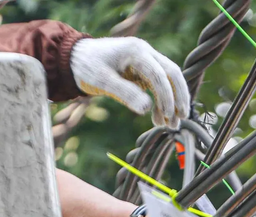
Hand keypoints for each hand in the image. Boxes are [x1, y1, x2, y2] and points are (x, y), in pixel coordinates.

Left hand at [70, 37, 189, 128]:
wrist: (75, 59)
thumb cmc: (86, 67)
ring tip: (170, 125)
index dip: (167, 97)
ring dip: (172, 102)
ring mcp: (147, 60)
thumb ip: (124, 93)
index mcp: (136, 51)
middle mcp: (146, 52)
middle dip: (178, 98)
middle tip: (180, 120)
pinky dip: (161, 102)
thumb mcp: (102, 81)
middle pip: (172, 74)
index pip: (160, 74)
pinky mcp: (144, 70)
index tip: (169, 116)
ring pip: (169, 80)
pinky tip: (157, 119)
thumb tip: (147, 109)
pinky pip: (159, 86)